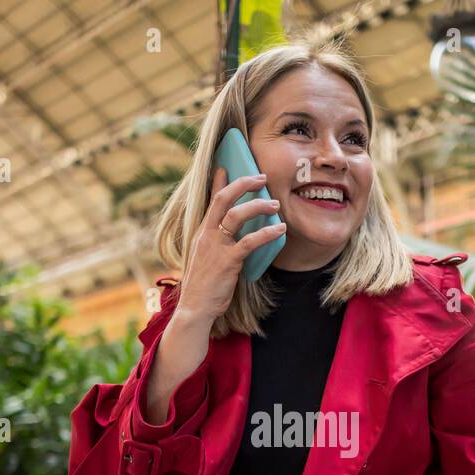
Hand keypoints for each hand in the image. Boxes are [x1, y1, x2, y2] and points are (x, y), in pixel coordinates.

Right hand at [175, 166, 285, 323]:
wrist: (195, 308)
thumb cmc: (204, 286)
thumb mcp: (205, 259)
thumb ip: (216, 244)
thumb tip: (235, 236)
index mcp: (201, 233)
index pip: (210, 201)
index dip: (218, 182)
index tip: (226, 167)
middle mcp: (206, 235)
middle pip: (222, 199)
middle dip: (243, 184)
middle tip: (262, 178)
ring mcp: (216, 247)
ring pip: (236, 215)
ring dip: (258, 206)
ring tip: (275, 204)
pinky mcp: (228, 261)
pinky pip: (249, 241)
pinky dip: (266, 233)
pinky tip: (279, 230)